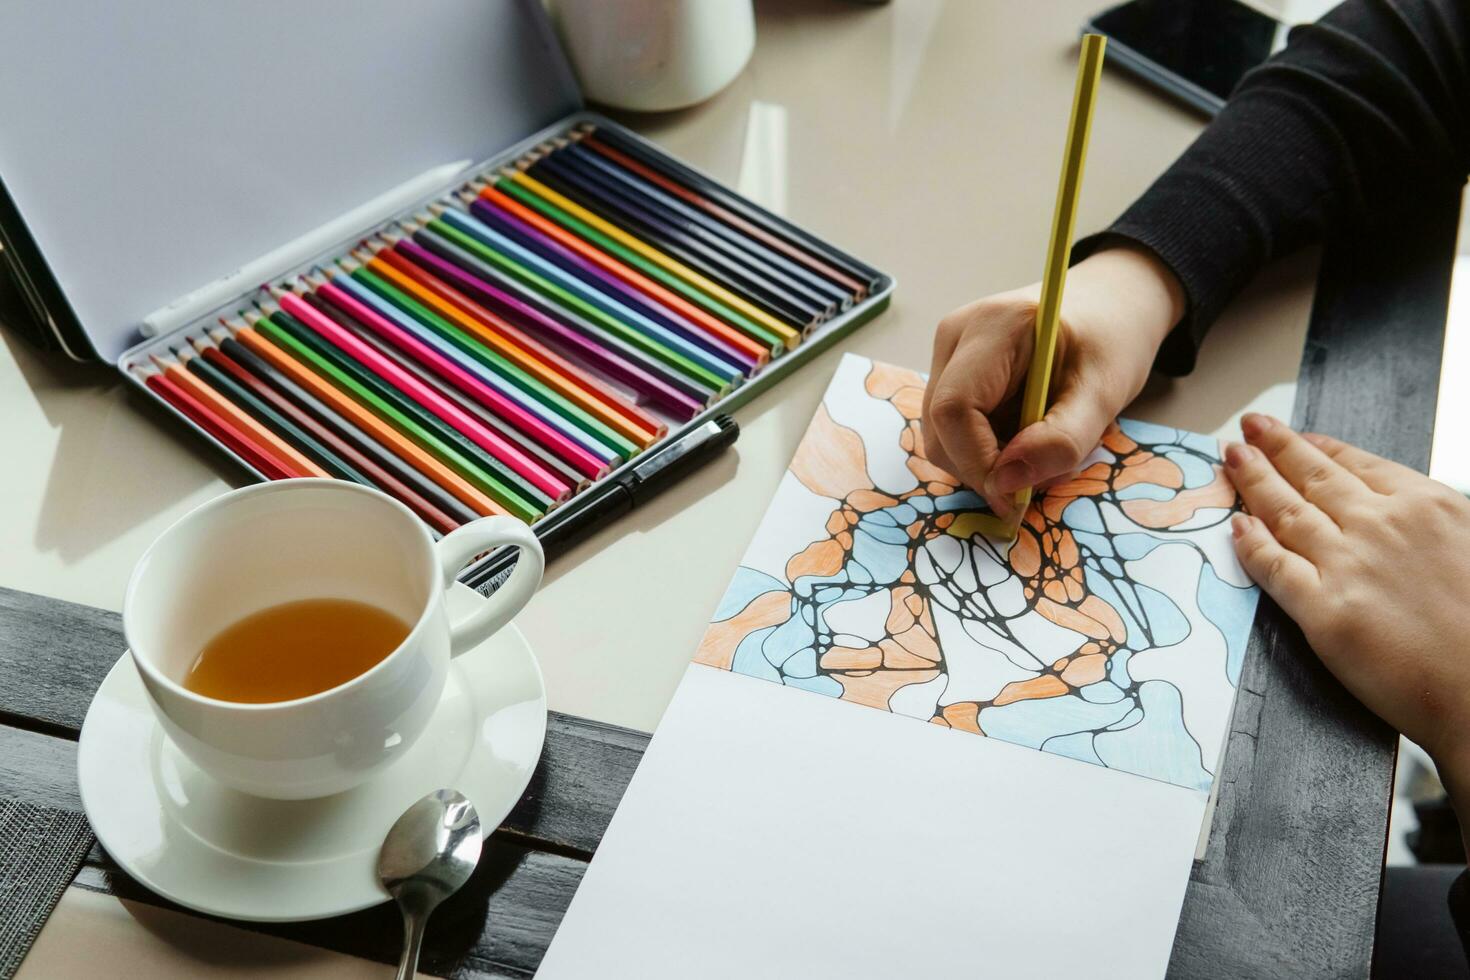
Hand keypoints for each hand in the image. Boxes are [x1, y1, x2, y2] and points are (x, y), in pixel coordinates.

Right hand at [921, 245, 1183, 516]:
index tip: (1018, 496)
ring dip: (988, 461)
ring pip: (942, 436)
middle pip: (940, 428)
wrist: (1109, 305)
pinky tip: (1024, 435)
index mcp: (992, 327)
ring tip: (1040, 448)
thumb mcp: (1105, 392)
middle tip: (1041, 475)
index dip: (978, 462)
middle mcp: (955, 336)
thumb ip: (1062, 440)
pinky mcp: (950, 372)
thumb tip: (1008, 483)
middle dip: (984, 468)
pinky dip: (986, 449)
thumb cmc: (1112, 339)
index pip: (954, 409)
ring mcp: (947, 353)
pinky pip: (952, 430)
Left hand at [1224, 414, 1469, 820]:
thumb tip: (1409, 518)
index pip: (1360, 465)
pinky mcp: (1323, 611)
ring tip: (1232, 458)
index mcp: (1428, 505)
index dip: (1321, 448)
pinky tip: (1234, 526)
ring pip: (1285, 511)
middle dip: (1276, 448)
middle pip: (1314, 477)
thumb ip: (1435, 528)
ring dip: (1253, 480)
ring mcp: (1348, 564)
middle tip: (1249, 429)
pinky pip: (1273, 567)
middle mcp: (1382, 525)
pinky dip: (1249, 543)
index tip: (1299, 436)